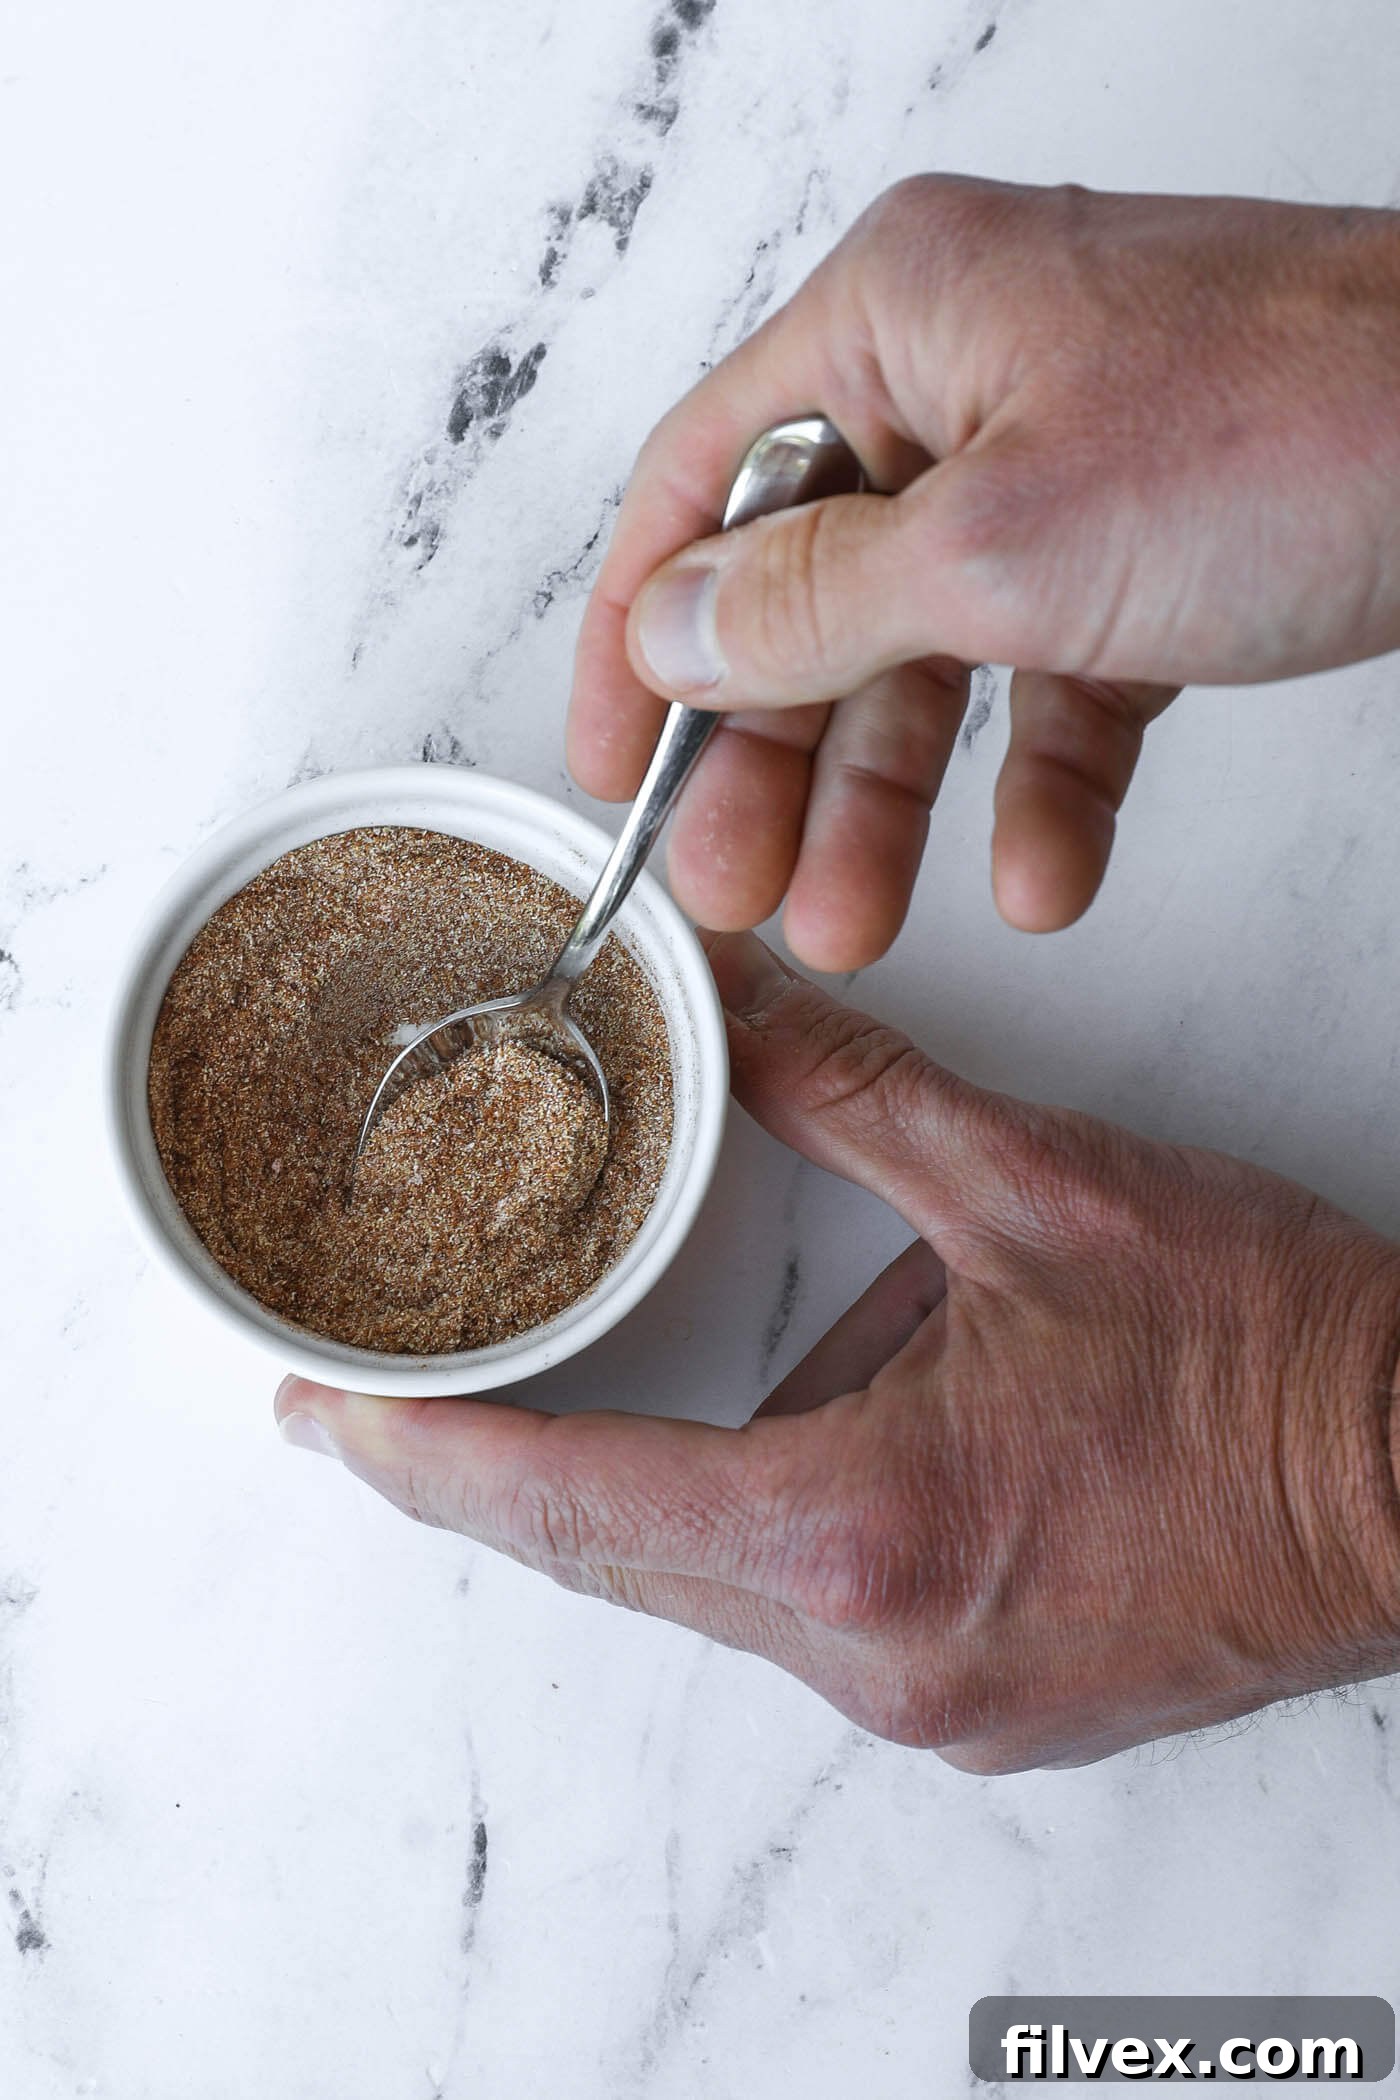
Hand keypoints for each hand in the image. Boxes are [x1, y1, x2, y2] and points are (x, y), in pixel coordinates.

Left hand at [275, 933, 1399, 1770]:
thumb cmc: (1271, 1357)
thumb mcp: (1039, 1188)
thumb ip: (854, 1095)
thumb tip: (739, 1003)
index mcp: (862, 1533)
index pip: (573, 1507)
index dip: (424, 1460)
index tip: (318, 1420)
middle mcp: (876, 1656)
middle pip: (618, 1560)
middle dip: (500, 1472)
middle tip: (396, 1392)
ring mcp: (932, 1703)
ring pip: (712, 1589)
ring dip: (643, 1487)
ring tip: (592, 1377)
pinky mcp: (980, 1703)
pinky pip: (806, 1611)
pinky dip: (754, 1519)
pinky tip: (793, 1427)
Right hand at [567, 178, 1399, 961]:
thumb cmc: (1304, 424)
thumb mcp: (995, 542)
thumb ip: (805, 602)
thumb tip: (665, 633)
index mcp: (895, 318)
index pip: (698, 486)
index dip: (634, 636)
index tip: (608, 769)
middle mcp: (966, 380)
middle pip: (809, 597)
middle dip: (771, 763)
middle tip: (740, 891)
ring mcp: (1063, 469)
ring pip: (929, 661)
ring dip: (894, 805)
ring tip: (859, 925)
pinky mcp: (1151, 554)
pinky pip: (1058, 688)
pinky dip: (1043, 788)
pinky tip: (1042, 875)